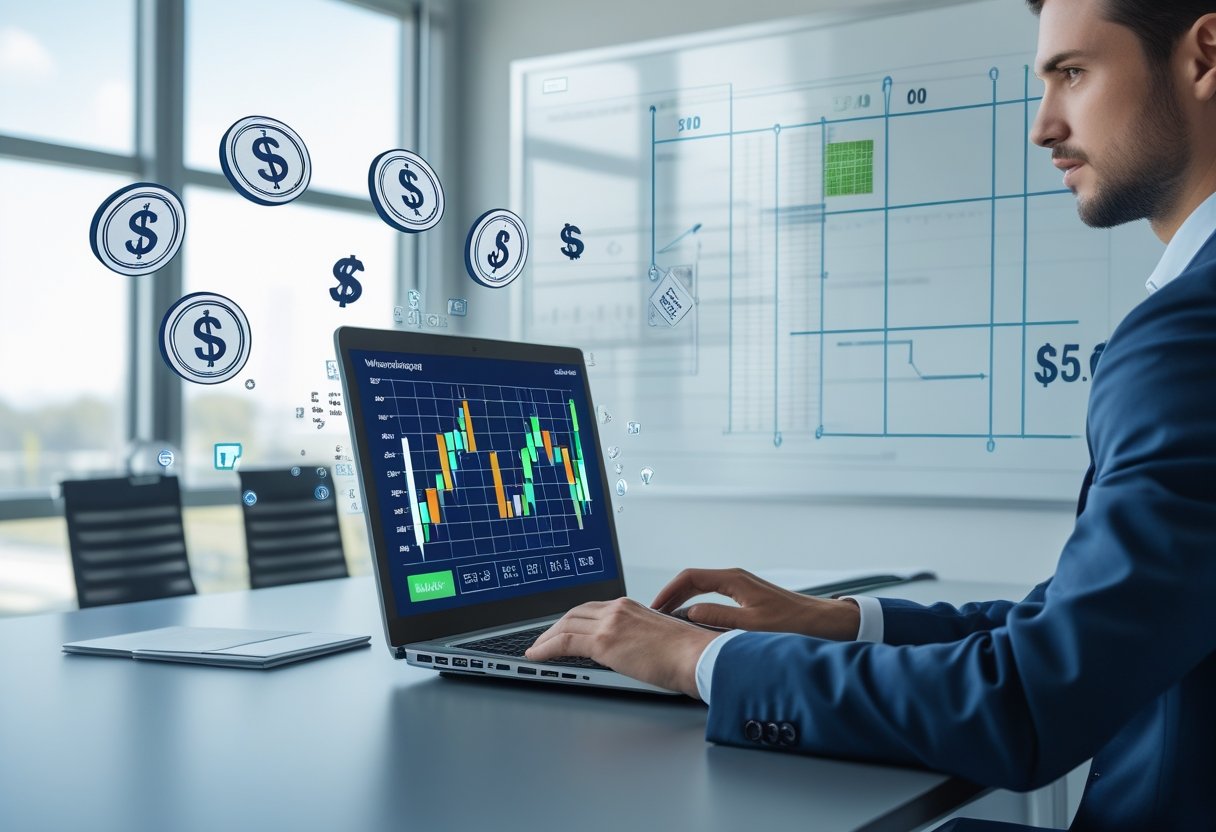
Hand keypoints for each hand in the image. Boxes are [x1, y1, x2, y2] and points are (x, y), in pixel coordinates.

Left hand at [524, 598, 718, 698]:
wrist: (699, 657)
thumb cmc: (689, 653)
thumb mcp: (659, 637)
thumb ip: (639, 637)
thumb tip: (629, 651)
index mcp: (631, 606)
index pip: (592, 609)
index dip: (573, 620)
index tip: (563, 629)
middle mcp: (618, 609)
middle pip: (574, 614)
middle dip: (554, 627)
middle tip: (542, 640)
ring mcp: (609, 623)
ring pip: (564, 626)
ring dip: (545, 639)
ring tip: (535, 651)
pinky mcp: (604, 642)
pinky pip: (563, 642)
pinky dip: (545, 648)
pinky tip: (536, 656)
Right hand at [651, 568, 860, 640]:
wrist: (822, 623)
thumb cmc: (793, 624)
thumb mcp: (752, 626)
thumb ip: (718, 618)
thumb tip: (690, 614)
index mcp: (734, 580)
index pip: (690, 578)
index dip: (668, 592)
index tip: (654, 607)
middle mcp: (735, 579)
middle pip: (692, 581)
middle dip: (671, 596)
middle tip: (656, 615)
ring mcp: (741, 587)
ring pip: (702, 590)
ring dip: (684, 602)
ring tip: (670, 620)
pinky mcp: (746, 598)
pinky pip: (713, 597)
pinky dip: (698, 607)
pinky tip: (695, 623)